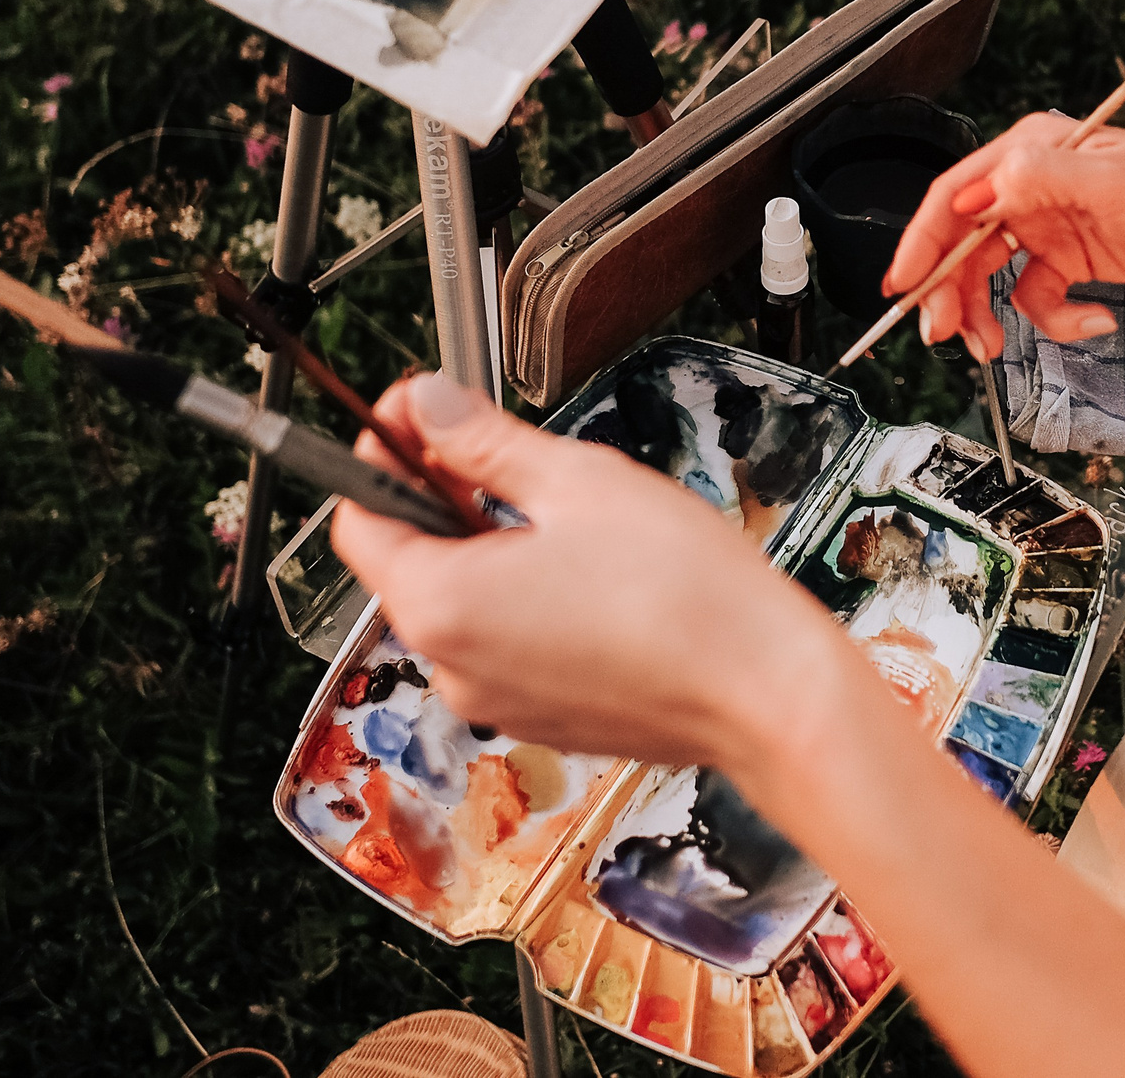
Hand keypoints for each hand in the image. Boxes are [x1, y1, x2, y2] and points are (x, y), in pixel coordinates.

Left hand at [331, 372, 852, 770]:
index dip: (384, 452)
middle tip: (493, 444)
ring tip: (559, 508)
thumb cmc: (686, 596)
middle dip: (441, 496)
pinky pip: (503, 643)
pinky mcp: (539, 716)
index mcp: (440, 604)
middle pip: (408, 560)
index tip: (417, 411)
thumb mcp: (577, 481)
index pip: (358, 517)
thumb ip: (482, 442)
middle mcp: (451, 665)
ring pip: (460, 602)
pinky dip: (523, 598)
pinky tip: (585, 568)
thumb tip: (424, 407)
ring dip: (488, 546)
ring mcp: (494, 700)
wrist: (766, 694)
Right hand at [885, 116, 1124, 359]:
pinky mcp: (1069, 259)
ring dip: (987, 314)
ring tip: (991, 347)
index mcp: (1032, 152)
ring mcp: (1048, 224)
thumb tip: (984, 188)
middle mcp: (1032, 185)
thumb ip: (1040, 177)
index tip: (902, 285)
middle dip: (949, 292)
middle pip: (964, 243)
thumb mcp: (1110, 180)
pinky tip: (1091, 319)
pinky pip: (1035, 298)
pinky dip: (1055, 319)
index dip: (921, 241)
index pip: (956, 196)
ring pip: (991, 276)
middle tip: (944, 334)